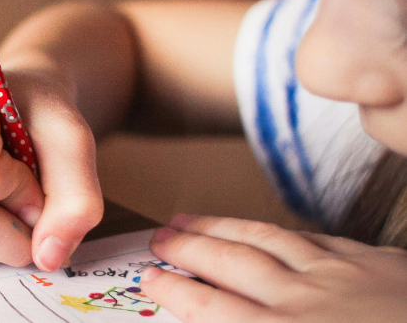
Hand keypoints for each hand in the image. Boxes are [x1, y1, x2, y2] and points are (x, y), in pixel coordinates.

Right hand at [141, 214, 406, 322]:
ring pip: (265, 241)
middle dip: (186, 248)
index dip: (173, 290)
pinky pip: (315, 238)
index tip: (148, 278)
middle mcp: (301, 303)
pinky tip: (270, 229)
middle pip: (228, 264)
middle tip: (158, 237)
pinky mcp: (377, 264)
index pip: (209, 308)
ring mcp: (341, 277)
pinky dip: (281, 231)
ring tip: (191, 219)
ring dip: (221, 228)